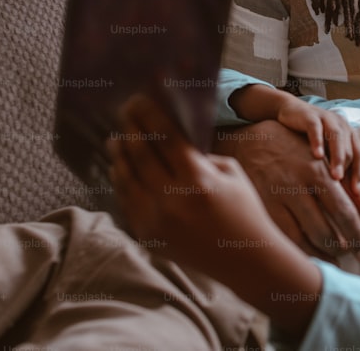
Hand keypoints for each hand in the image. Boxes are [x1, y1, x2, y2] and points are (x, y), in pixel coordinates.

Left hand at [108, 95, 281, 275]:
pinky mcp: (149, 237)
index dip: (149, 116)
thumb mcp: (229, 172)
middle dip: (130, 129)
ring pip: (127, 180)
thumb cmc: (243, 209)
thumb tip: (169, 137)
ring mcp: (157, 221)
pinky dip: (122, 183)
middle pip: (140, 155)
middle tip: (123, 114)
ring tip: (114, 140)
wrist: (245, 260)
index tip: (137, 100)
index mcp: (197, 179)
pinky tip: (119, 169)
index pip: (164, 138)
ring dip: (119, 156)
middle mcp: (173, 200)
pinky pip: (127, 203)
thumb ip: (198, 155)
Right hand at [214, 119, 359, 262]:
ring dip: (320, 255)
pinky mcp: (259, 208)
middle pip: (324, 230)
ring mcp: (275, 197)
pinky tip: (309, 257)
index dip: (358, 238)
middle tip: (350, 259)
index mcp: (318, 171)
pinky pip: (282, 239)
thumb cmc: (295, 155)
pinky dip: (299, 252)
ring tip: (333, 260)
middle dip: (340, 250)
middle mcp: (298, 183)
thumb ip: (354, 192)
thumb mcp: (324, 166)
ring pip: (302, 239)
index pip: (345, 212)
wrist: (248, 142)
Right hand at [273, 96, 359, 189]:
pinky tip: (316, 156)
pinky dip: (318, 141)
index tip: (357, 194)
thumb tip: (351, 200)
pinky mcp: (311, 116)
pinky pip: (316, 128)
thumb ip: (337, 174)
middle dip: (349, 170)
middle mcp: (342, 127)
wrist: (289, 114)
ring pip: (337, 138)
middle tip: (346, 190)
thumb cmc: (308, 140)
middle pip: (350, 149)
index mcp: (349, 136)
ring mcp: (327, 119)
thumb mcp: (324, 156)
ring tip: (335, 177)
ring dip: (337, 158)